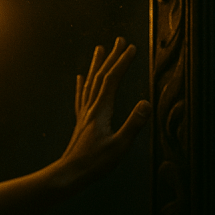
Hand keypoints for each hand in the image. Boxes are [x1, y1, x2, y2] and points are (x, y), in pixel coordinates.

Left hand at [59, 37, 150, 186]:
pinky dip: (83, 84)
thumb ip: (133, 124)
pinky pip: (82, 97)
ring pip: (90, 83)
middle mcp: (91, 108)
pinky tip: (80, 78)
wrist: (69, 173)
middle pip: (101, 76)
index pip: (112, 80)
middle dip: (112, 57)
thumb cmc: (95, 163)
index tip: (132, 48)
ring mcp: (85, 114)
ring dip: (96, 65)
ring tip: (99, 50)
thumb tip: (145, 103)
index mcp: (101, 111)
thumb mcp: (119, 146)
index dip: (122, 62)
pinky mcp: (81, 122)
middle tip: (119, 40)